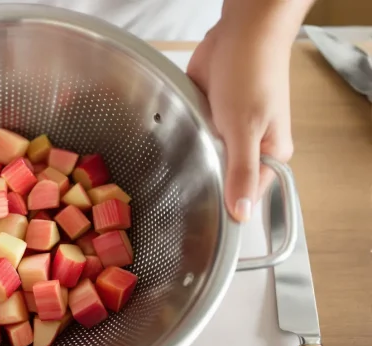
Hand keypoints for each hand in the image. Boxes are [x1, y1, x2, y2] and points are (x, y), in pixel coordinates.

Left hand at [187, 18, 293, 222]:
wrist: (240, 34)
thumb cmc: (253, 74)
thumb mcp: (247, 129)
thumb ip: (241, 171)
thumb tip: (242, 214)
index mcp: (269, 155)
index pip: (247, 195)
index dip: (227, 208)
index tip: (202, 220)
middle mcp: (249, 146)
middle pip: (224, 178)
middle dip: (204, 180)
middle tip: (177, 195)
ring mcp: (227, 131)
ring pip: (205, 157)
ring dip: (191, 157)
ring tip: (166, 174)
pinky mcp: (208, 116)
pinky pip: (193, 135)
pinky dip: (183, 135)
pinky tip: (168, 144)